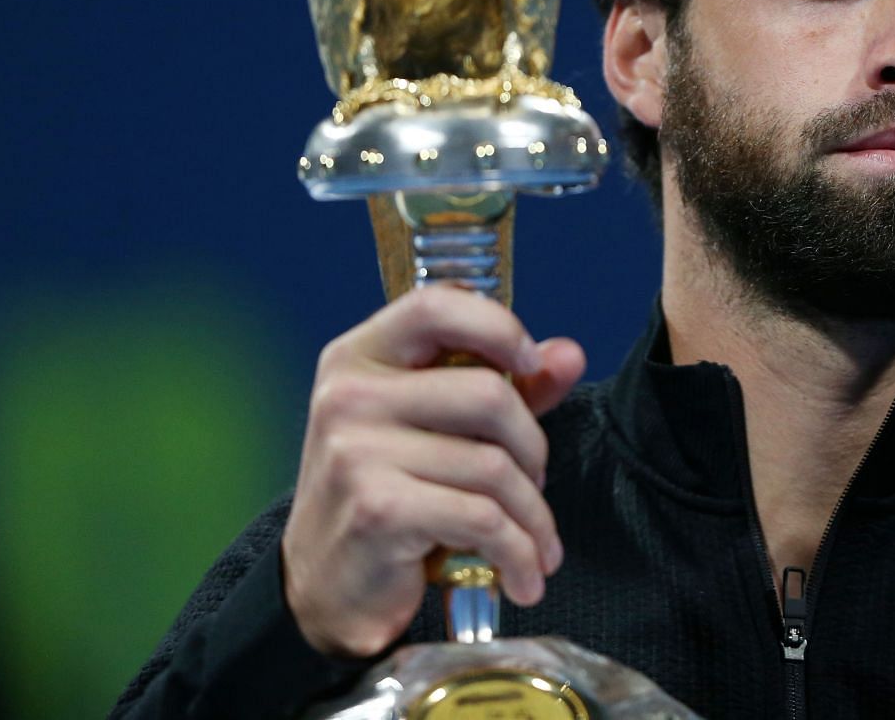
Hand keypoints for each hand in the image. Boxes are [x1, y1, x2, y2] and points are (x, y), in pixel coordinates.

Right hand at [280, 283, 587, 657]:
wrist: (324, 589)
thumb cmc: (389, 495)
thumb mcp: (438, 430)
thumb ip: (505, 386)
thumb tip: (569, 354)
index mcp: (359, 357)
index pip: (434, 305)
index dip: (497, 326)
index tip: (530, 363)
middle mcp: (348, 395)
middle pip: (488, 395)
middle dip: (533, 448)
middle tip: (535, 485)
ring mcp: (355, 452)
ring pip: (494, 466)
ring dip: (533, 514)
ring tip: (538, 543)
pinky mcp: (377, 510)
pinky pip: (483, 518)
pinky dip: (519, 551)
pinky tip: (525, 575)